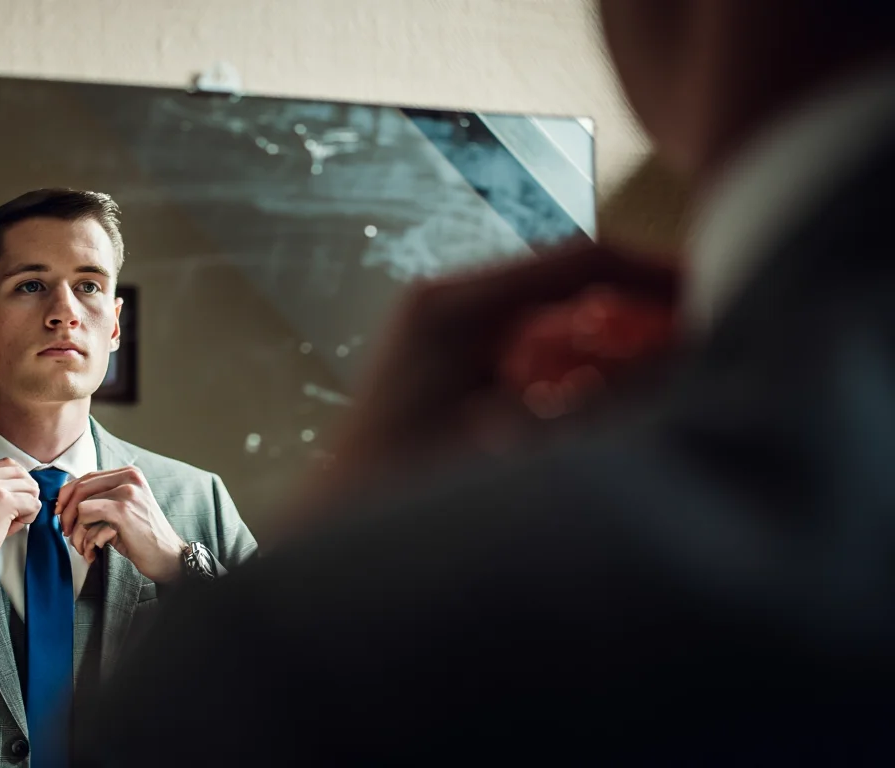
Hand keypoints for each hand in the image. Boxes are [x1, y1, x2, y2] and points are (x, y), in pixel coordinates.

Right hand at [0, 458, 41, 599]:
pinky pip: (34, 503)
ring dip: (28, 506)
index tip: (13, 502)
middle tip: (16, 514)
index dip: (17, 484)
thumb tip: (24, 488)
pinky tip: (14, 526)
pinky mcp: (2, 501)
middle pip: (22, 473)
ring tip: (13, 521)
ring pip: (30, 487)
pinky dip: (30, 517)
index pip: (8, 465)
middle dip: (26, 494)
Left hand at [55, 466, 185, 582]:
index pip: (87, 477)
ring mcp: (127, 492)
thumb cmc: (143, 537)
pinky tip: (93, 552)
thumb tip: (64, 502)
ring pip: (81, 505)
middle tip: (66, 532)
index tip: (60, 513)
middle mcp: (130, 477)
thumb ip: (101, 499)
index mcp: (130, 474)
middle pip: (80, 488)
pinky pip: (86, 517)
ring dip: (76, 532)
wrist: (168, 557)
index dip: (68, 495)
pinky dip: (85, 538)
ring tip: (83, 548)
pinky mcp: (123, 510)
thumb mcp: (123, 510)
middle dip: (66, 513)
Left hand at [273, 243, 677, 539]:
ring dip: (606, 340)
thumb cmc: (404, 495)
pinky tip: (595, 399)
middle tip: (697, 340)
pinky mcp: (443, 361)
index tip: (712, 293)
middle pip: (568, 281)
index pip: (580, 261)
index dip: (655, 274)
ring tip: (657, 373)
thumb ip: (602, 402)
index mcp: (453, 306)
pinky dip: (571, 365)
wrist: (334, 532)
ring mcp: (438, 329)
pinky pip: (526, 344)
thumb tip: (683, 362)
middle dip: (638, 309)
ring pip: (552, 312)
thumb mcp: (518, 445)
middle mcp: (443, 304)